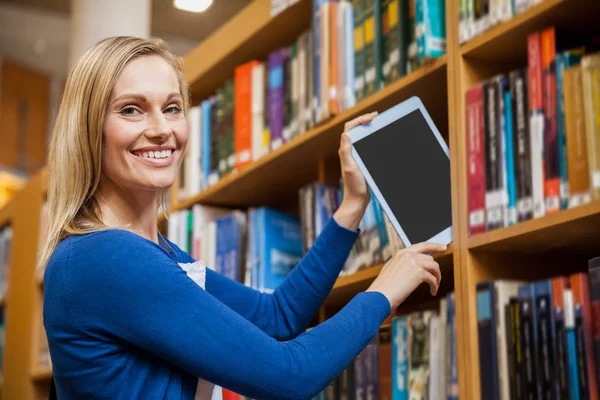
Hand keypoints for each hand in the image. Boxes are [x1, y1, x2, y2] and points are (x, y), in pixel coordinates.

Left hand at [334, 112, 377, 229]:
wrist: (357, 200)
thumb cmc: (354, 186)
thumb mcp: (351, 168)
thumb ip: (346, 152)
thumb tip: (345, 134)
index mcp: (345, 151)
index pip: (349, 129)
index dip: (359, 120)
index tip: (372, 117)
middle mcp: (348, 152)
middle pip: (355, 130)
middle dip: (364, 120)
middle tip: (377, 116)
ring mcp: (355, 157)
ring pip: (360, 137)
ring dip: (368, 129)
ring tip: (379, 124)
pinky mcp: (361, 162)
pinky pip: (365, 146)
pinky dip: (371, 139)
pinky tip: (380, 140)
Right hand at [366, 242, 445, 309]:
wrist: (380, 295)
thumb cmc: (384, 287)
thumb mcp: (391, 270)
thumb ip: (402, 265)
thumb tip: (414, 268)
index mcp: (400, 253)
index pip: (421, 245)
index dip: (434, 246)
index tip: (443, 247)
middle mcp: (408, 255)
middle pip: (430, 258)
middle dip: (436, 268)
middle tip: (439, 276)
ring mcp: (413, 262)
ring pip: (434, 266)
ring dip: (437, 277)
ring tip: (435, 286)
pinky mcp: (419, 272)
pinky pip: (433, 278)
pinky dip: (435, 286)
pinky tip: (433, 291)